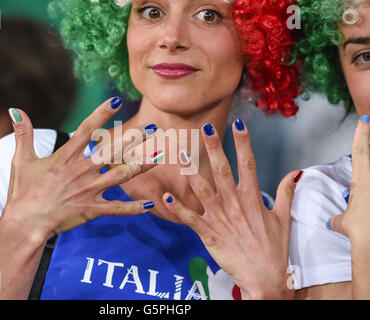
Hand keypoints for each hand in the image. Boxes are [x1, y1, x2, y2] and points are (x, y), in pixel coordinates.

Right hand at [2, 97, 159, 241]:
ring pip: (121, 176)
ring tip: (160, 157)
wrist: (24, 223)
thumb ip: (22, 134)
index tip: (117, 101)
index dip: (101, 114)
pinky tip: (150, 205)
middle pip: (112, 151)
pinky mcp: (91, 209)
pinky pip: (116, 209)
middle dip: (134, 139)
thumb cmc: (22, 191)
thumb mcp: (20, 160)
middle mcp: (81, 170)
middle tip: (153, 127)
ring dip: (141, 166)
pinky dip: (133, 208)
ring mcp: (88, 190)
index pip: (86, 130)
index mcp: (66, 157)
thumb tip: (14, 109)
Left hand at [161, 120, 301, 298]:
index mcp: (253, 198)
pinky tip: (164, 197)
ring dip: (191, 172)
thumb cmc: (274, 249)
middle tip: (204, 128)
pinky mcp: (209, 233)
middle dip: (214, 148)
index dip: (243, 142)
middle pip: (222, 170)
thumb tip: (295, 173)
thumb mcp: (283, 219)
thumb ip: (286, 193)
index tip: (239, 123)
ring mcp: (220, 218)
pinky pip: (190, 218)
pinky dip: (177, 208)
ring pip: (202, 190)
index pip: (249, 164)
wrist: (264, 278)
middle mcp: (235, 204)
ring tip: (181, 154)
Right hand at [328, 115, 369, 239]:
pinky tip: (365, 197)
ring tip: (363, 188)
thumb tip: (334, 222)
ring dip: (366, 171)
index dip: (362, 133)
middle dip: (369, 146)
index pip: (360, 151)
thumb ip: (339, 220)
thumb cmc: (363, 231)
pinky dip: (366, 193)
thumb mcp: (345, 224)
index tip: (365, 119)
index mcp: (363, 181)